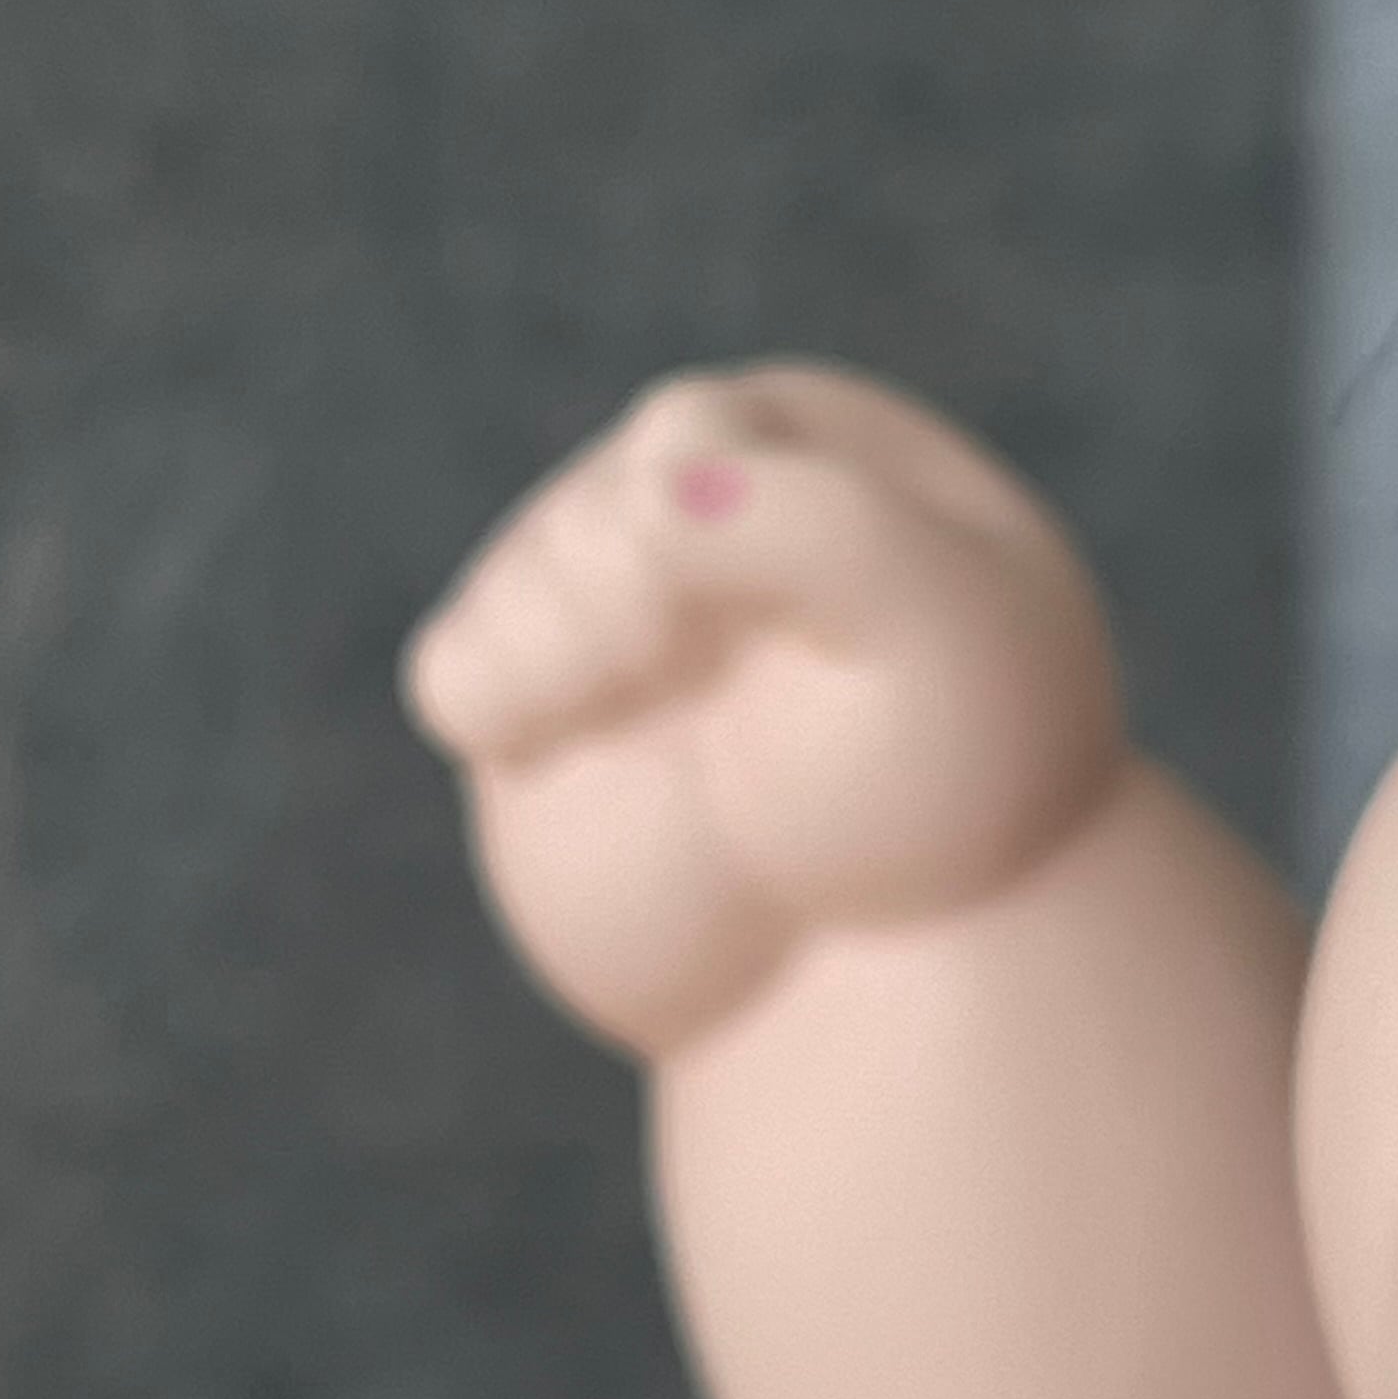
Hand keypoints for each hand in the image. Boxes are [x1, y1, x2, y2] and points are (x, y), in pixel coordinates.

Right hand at [402, 362, 1126, 1054]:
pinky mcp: (534, 705)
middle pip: (587, 514)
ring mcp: (608, 605)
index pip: (687, 435)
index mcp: (808, 448)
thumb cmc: (943, 788)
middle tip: (719, 715)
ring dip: (564, 670)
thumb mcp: (936, 631)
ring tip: (658, 735)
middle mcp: (701, 506)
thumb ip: (814, 528)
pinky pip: (454, 672)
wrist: (894, 963)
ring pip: (512, 591)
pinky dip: (487, 711)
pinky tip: (554, 749)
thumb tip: (654, 486)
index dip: (697, 541)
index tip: (773, 639)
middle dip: (633, 617)